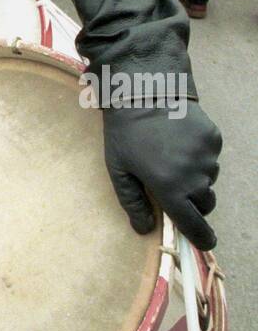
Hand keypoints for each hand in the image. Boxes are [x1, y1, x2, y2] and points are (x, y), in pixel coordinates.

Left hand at [103, 100, 220, 248]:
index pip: (195, 226)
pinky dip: (199, 154)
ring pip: (209, 179)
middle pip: (204, 204)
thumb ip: (132, 202)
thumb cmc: (125, 131)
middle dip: (193, 202)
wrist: (144, 89)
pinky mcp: (214, 138)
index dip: (201, 238)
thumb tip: (145, 230)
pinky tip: (180, 138)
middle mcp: (195, 177)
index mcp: (170, 189)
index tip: (204, 241)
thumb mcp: (118, 169)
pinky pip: (211, 156)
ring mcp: (207, 157)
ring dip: (196, 176)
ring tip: (172, 155)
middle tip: (173, 185)